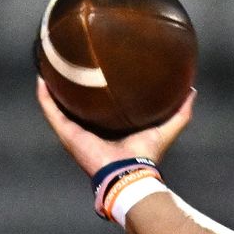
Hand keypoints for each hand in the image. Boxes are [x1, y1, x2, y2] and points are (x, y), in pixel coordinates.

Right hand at [36, 77, 195, 176]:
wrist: (129, 172)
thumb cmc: (146, 155)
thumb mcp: (167, 127)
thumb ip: (181, 111)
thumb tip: (192, 90)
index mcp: (110, 126)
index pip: (101, 104)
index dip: (98, 88)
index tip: (98, 68)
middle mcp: (90, 127)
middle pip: (77, 103)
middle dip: (72, 84)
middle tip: (70, 61)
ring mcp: (75, 131)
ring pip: (58, 105)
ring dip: (53, 86)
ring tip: (49, 64)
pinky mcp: (66, 134)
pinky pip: (51, 112)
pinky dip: (44, 97)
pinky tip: (41, 79)